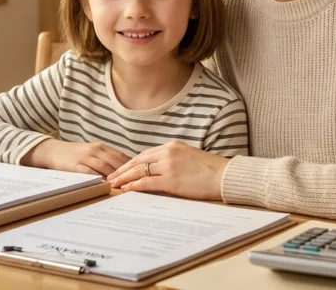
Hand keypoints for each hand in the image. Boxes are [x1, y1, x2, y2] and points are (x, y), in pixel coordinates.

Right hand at [21, 139, 130, 176]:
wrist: (52, 150)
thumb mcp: (92, 152)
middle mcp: (96, 150)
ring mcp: (85, 157)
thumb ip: (107, 159)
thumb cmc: (75, 154)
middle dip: (128, 173)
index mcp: (102, 147)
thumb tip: (126, 170)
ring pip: (105, 167)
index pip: (122, 156)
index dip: (133, 166)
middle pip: (116, 162)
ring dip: (116, 177)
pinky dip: (99, 179)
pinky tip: (106, 186)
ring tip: (126, 187)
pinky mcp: (75, 165)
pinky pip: (89, 172)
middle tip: (140, 184)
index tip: (144, 174)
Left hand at [106, 141, 229, 200]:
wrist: (225, 176)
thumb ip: (173, 160)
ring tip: (113, 184)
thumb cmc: (211, 170)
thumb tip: (160, 170)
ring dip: (124, 178)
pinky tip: (126, 190)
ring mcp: (169, 166)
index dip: (131, 163)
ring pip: (139, 171)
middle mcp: (168, 153)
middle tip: (110, 177)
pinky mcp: (171, 180)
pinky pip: (146, 183)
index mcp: (172, 146)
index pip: (145, 154)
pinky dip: (134, 186)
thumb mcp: (189, 157)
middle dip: (122, 170)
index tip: (121, 170)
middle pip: (137, 161)